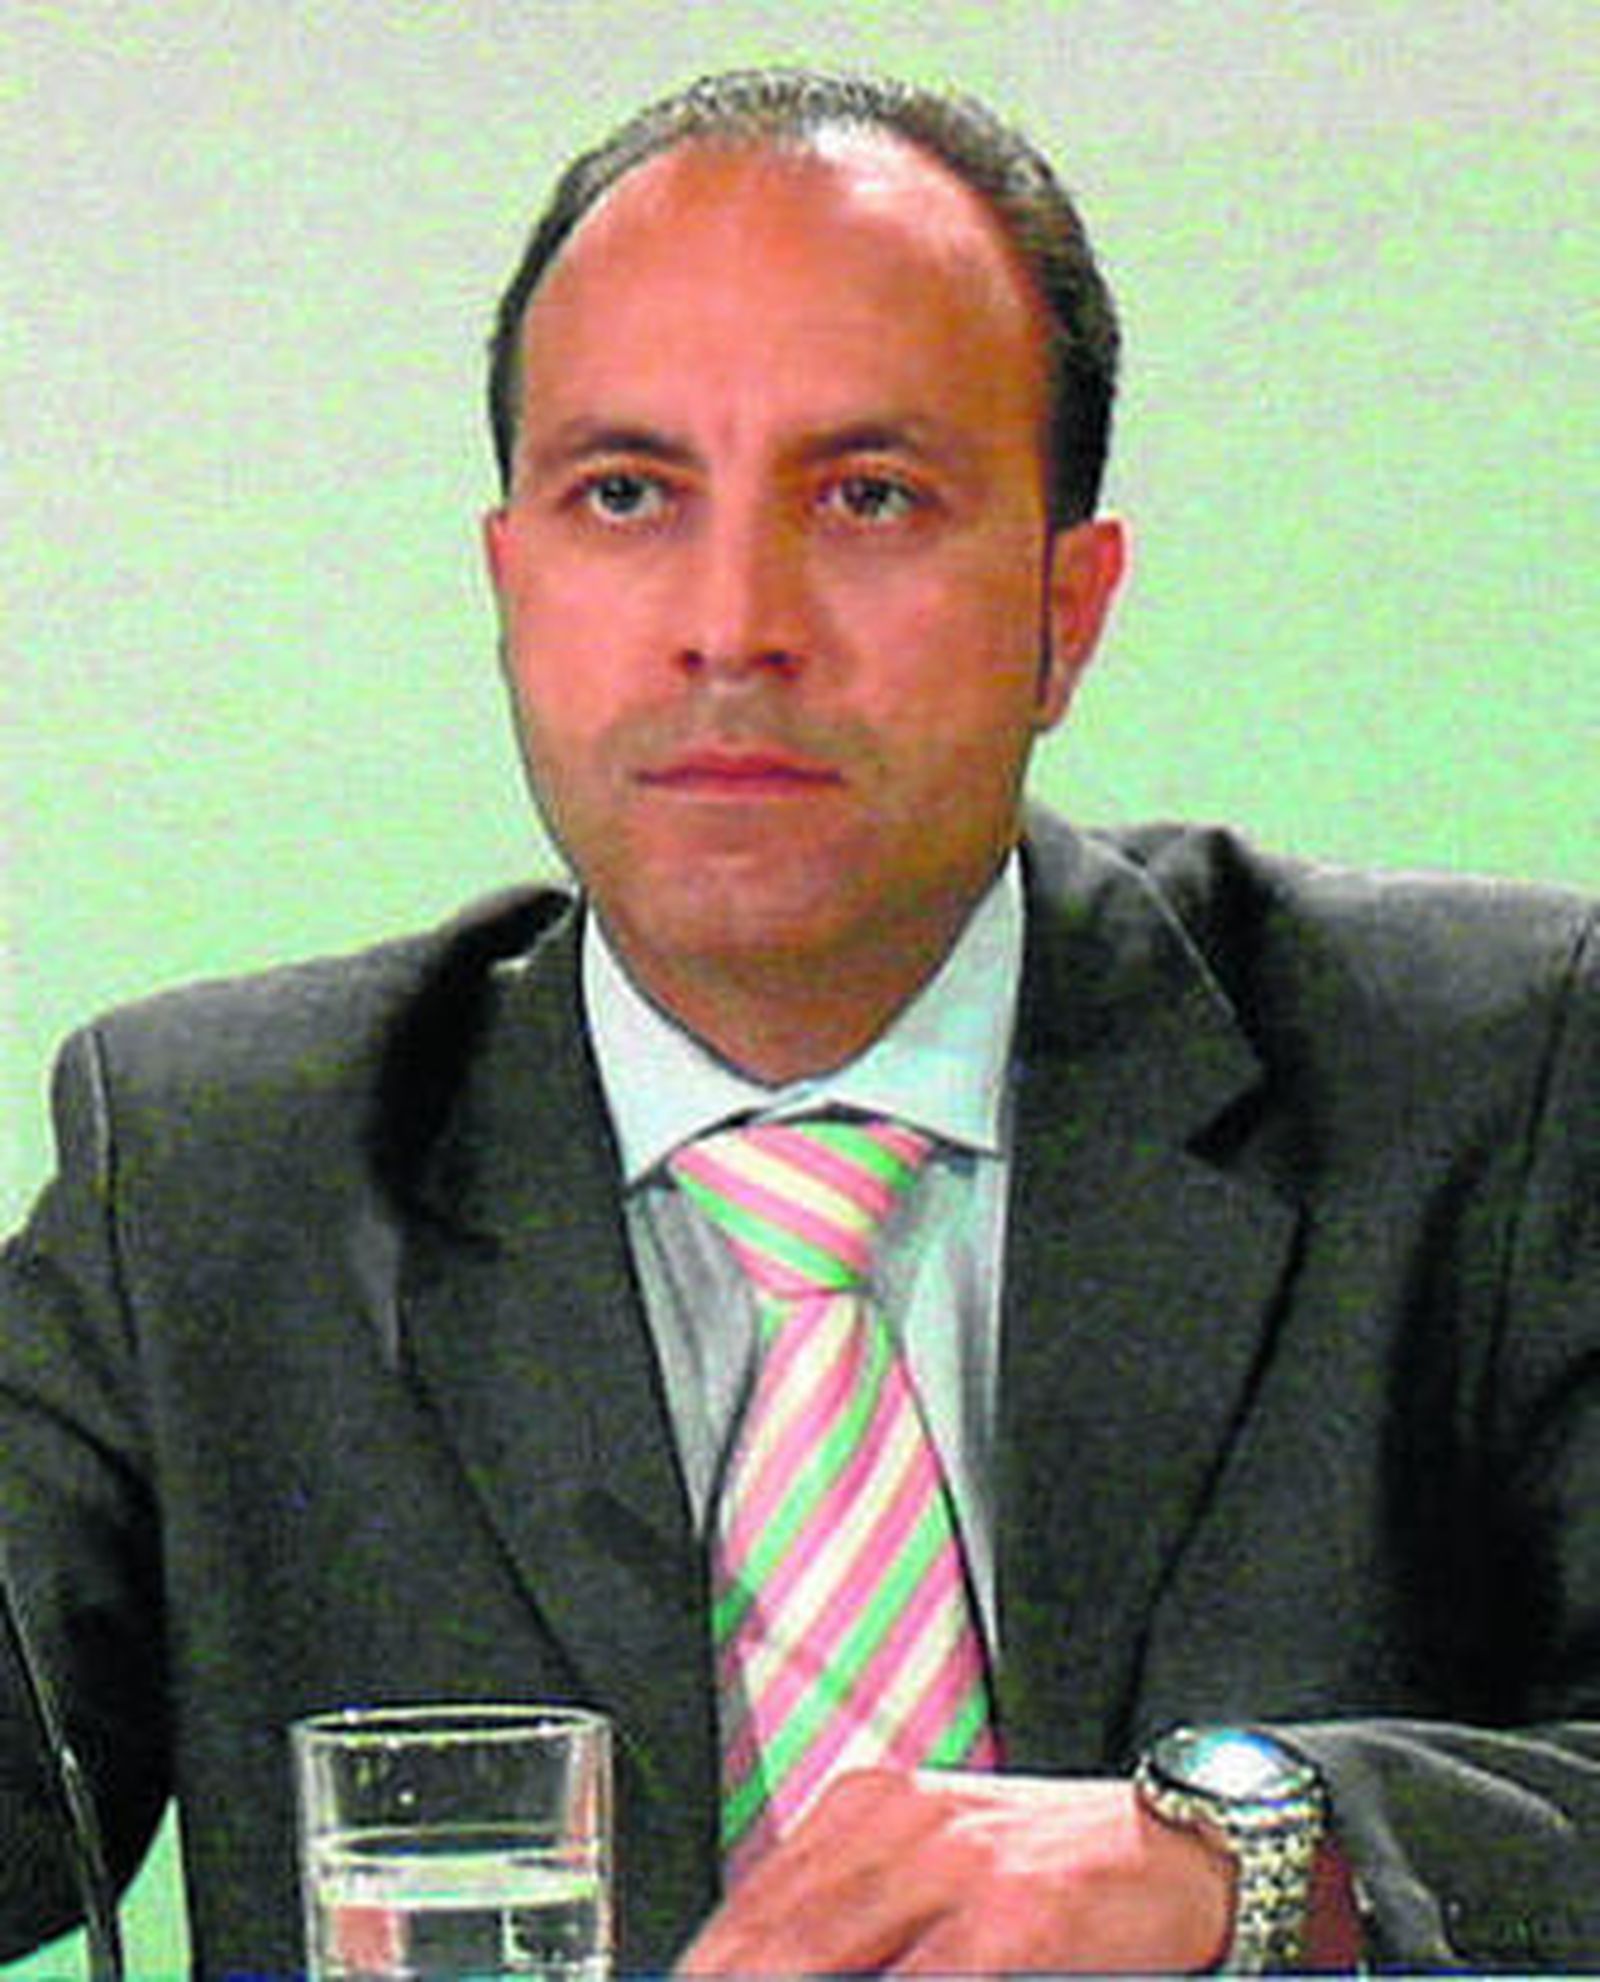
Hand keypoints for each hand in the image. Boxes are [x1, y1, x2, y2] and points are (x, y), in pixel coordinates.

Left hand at [675, 1766, 1233, 1974]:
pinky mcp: (1009, 1923)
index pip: (755, 1905)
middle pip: (775, 1940)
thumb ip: (853, 1906)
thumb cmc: (1048, 1865)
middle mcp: (901, 1825)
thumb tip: (760, 1963)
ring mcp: (953, 1870)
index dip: (710, 1967)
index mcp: (871, 1806)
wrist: (1177, 1848)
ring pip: (825, 1960)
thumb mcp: (935, 1858)